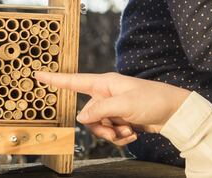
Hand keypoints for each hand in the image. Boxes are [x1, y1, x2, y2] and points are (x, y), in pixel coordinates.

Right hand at [35, 71, 190, 145]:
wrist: (174, 112)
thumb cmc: (152, 100)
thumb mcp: (125, 104)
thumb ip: (100, 110)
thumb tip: (81, 117)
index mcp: (105, 83)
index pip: (75, 81)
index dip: (56, 80)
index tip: (38, 74)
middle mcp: (106, 94)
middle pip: (88, 115)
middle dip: (100, 128)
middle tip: (117, 129)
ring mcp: (113, 108)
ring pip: (98, 127)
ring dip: (112, 134)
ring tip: (129, 130)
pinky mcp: (120, 119)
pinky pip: (110, 132)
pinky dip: (120, 136)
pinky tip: (133, 133)